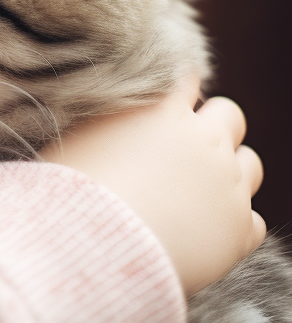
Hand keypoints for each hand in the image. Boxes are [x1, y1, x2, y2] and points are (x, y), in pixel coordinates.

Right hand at [40, 79, 264, 295]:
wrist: (92, 244)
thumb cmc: (72, 189)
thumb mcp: (77, 137)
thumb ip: (107, 120)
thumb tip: (105, 116)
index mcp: (163, 111)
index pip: (185, 78)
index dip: (174, 91)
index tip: (162, 104)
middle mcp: (204, 140)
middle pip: (229, 115)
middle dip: (211, 125)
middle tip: (183, 146)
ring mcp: (228, 185)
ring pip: (250, 164)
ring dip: (230, 169)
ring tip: (198, 188)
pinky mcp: (238, 231)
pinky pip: (251, 219)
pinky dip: (232, 222)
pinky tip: (203, 229)